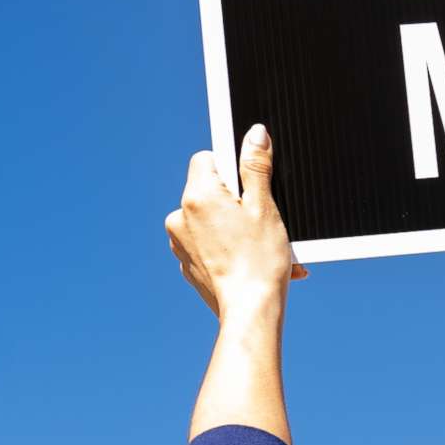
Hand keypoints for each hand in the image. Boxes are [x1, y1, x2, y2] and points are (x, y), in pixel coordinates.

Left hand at [166, 124, 306, 318]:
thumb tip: (254, 133)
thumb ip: (255, 166)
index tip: (252, 185)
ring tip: (260, 244)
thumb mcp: (264, 206)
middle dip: (236, 199)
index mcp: (197, 196)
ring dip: (233, 223)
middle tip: (262, 218)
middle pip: (209, 189)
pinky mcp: (187, 263)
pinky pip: (207, 243)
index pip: (207, 158)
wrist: (250, 311)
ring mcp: (179, 243)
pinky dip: (227, 245)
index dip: (233, 167)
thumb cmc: (260, 260)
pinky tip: (251, 258)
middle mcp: (179, 217)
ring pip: (209, 217)